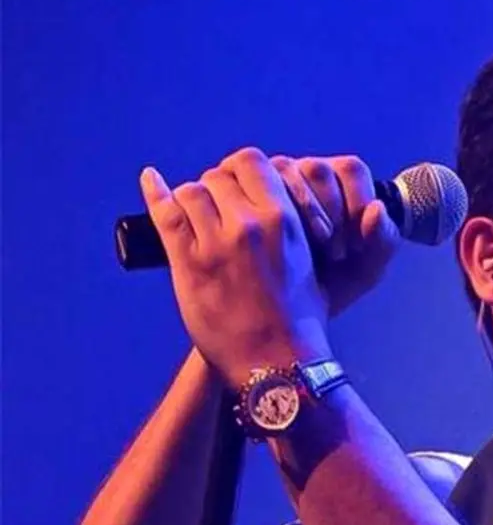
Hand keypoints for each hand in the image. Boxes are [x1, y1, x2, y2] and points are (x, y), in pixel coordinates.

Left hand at [141, 147, 331, 384]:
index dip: (240, 171)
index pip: (251, 162)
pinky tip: (149, 180)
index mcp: (285, 220)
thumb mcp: (310, 261)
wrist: (278, 362)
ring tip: (196, 219)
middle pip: (218, 176)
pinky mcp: (190, 264)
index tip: (238, 188)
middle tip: (216, 210)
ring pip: (192, 192)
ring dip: (191, 200)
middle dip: (216, 188)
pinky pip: (166, 215)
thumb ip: (293, 226)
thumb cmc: (301, 318)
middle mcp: (251, 225)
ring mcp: (217, 243)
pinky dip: (154, 193)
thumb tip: (273, 201)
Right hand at [267, 155, 400, 315]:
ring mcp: (273, 181)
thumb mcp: (364, 270)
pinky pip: (255, 187)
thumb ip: (382, 242)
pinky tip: (283, 246)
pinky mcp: (247, 194)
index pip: (350, 171)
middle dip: (328, 211)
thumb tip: (376, 209)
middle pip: (317, 170)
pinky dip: (270, 212)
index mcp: (341, 184)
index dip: (356, 201)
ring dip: (301, 211)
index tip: (357, 244)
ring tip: (314, 253)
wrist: (293, 309)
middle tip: (335, 253)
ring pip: (284, 172)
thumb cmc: (334, 281)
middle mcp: (306, 175)